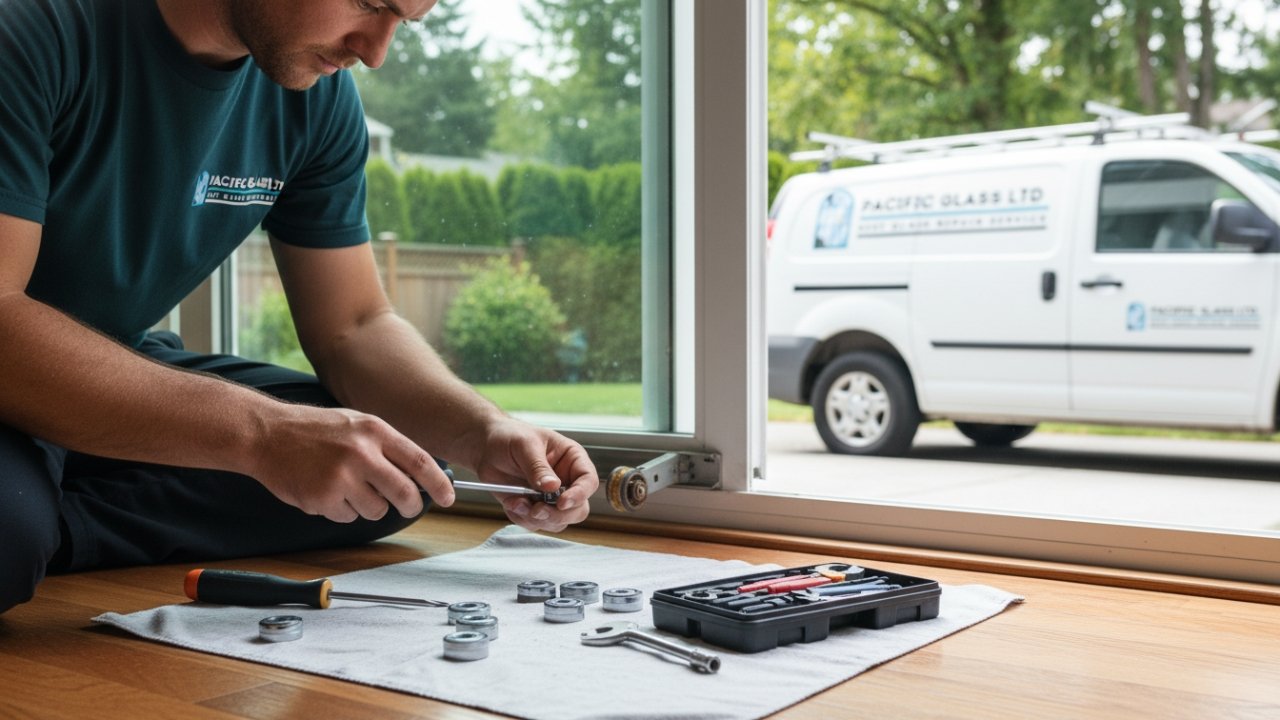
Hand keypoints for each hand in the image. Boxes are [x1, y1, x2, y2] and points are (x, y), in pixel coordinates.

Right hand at [250, 405, 453, 522]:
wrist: (268, 434)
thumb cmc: (315, 430)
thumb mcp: (357, 423)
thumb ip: (387, 446)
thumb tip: (419, 474)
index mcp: (374, 430)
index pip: (419, 462)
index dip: (438, 483)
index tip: (449, 497)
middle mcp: (361, 453)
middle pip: (404, 493)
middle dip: (410, 505)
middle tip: (407, 507)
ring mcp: (341, 477)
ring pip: (376, 510)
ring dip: (368, 506)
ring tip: (348, 487)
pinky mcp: (322, 498)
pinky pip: (347, 516)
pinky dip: (341, 510)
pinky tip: (326, 490)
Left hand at [467, 417, 598, 531]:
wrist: (486, 448)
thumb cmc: (510, 436)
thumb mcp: (524, 445)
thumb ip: (538, 466)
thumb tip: (553, 486)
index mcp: (572, 460)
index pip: (588, 481)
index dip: (579, 494)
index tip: (562, 502)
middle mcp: (566, 481)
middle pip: (579, 509)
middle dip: (557, 514)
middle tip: (536, 510)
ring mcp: (551, 498)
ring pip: (558, 521)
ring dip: (537, 519)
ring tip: (516, 503)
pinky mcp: (535, 508)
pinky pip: (536, 524)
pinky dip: (522, 519)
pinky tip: (511, 503)